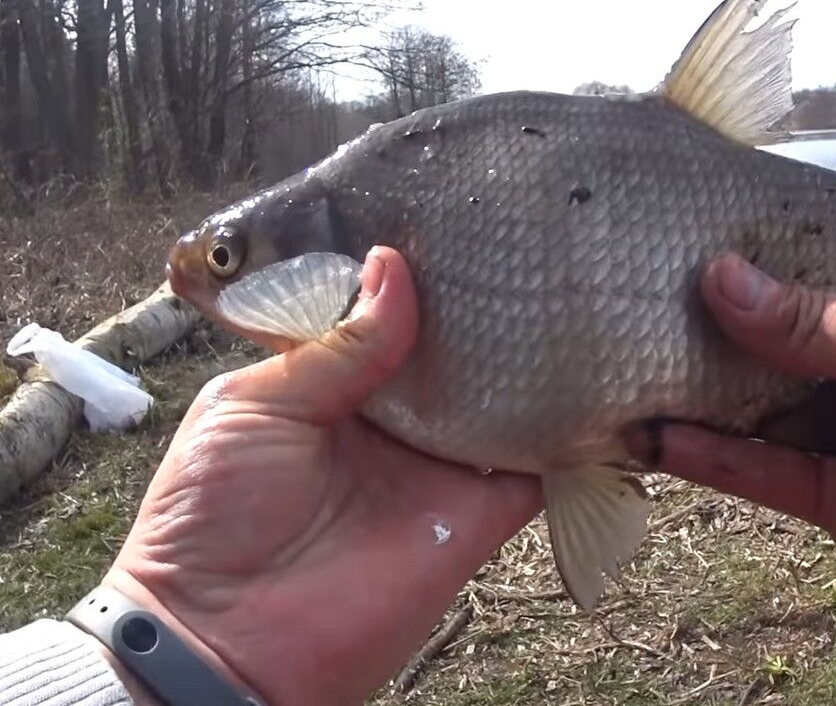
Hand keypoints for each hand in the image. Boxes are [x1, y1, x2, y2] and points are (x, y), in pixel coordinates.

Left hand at [104, 247, 540, 705]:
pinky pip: (537, 468)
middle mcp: (395, 420)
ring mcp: (439, 466)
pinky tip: (595, 381)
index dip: (415, 277)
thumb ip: (335, 347)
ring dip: (531, 360)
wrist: (227, 640)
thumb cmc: (211, 514)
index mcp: (332, 386)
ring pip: (503, 400)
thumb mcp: (254, 406)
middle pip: (454, 354)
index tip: (452, 224)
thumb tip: (395, 269)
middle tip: (524, 246)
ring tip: (566, 292)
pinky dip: (568, 434)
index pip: (387, 319)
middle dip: (483, 310)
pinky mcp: (478, 513)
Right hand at [631, 254, 835, 705]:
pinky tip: (654, 435)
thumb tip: (720, 280)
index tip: (685, 239)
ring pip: (754, 410)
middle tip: (634, 298)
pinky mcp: (829, 502)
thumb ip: (819, 318)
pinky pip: (758, 474)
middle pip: (771, 346)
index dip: (755, 264)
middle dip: (711, 326)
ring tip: (622, 362)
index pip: (812, 279)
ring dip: (694, 391)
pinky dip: (708, 456)